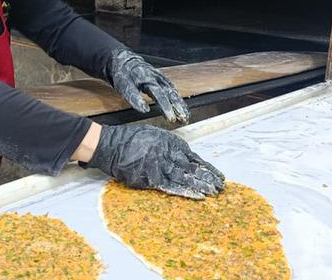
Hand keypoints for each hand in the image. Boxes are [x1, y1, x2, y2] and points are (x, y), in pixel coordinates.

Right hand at [84, 124, 224, 198]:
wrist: (110, 146)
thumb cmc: (129, 140)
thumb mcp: (153, 135)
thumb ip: (169, 145)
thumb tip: (185, 157)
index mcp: (170, 143)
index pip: (193, 158)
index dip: (207, 167)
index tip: (218, 175)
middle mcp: (167, 154)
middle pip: (192, 168)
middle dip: (208, 178)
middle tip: (221, 186)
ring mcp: (159, 166)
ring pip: (185, 177)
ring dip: (200, 185)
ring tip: (214, 192)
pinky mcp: (150, 177)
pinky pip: (171, 186)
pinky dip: (185, 191)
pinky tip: (197, 196)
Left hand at [107, 49, 189, 122]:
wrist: (124, 61)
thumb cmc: (123, 75)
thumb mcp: (124, 86)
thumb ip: (134, 98)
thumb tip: (144, 110)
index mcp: (148, 79)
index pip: (159, 95)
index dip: (166, 107)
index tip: (170, 118)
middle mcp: (157, 78)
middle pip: (170, 94)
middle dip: (178, 107)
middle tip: (183, 119)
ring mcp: (161, 78)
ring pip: (173, 92)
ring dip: (180, 105)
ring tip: (185, 118)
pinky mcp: (162, 79)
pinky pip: (172, 90)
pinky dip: (178, 99)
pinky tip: (181, 107)